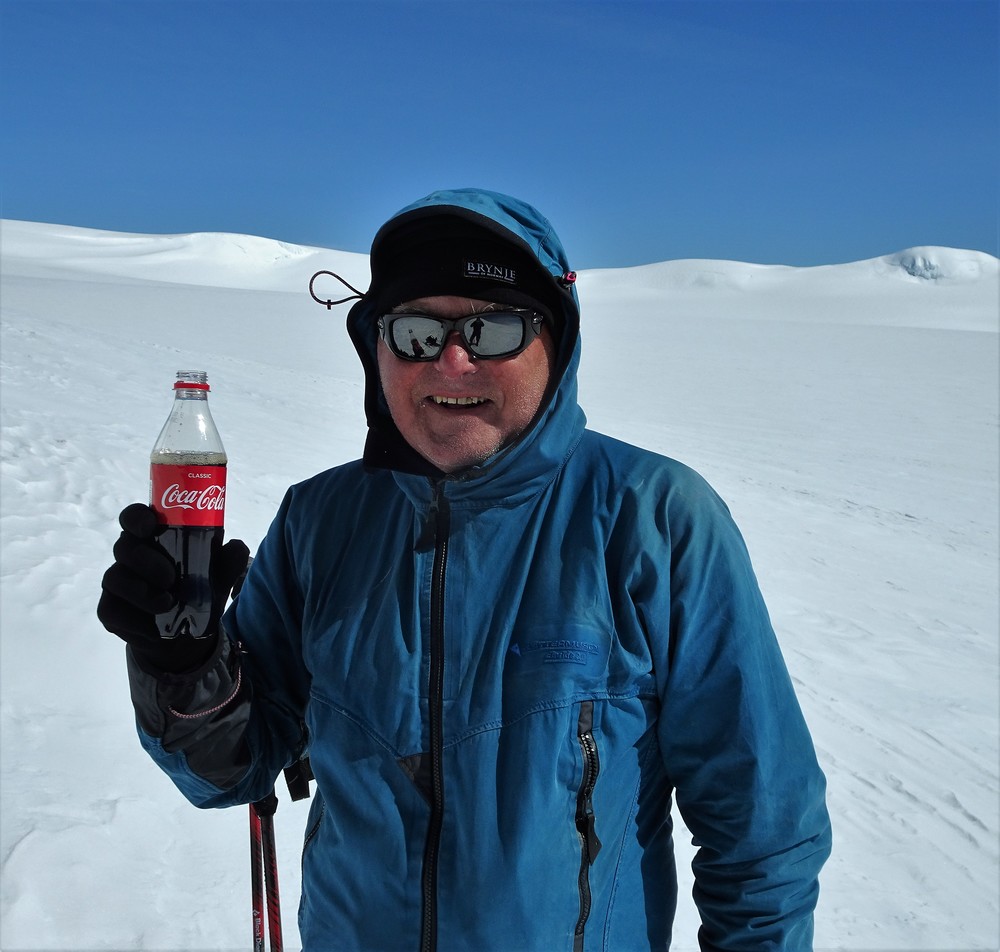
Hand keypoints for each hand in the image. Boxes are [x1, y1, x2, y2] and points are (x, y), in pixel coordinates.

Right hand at [98, 503, 249, 673]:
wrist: (184, 636)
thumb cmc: (197, 592)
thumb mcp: (218, 577)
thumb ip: (228, 561)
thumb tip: (237, 547)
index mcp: (153, 539)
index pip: (135, 517)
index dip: (137, 517)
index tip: (150, 525)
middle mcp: (131, 557)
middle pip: (124, 546)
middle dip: (146, 560)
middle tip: (170, 577)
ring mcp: (117, 583)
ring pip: (114, 578)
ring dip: (141, 592)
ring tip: (167, 604)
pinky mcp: (110, 610)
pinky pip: (111, 610)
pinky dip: (134, 620)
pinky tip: (152, 628)